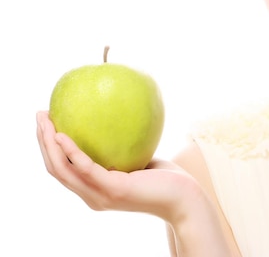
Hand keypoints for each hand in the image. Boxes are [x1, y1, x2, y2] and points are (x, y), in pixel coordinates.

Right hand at [36, 110, 200, 221]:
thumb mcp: (138, 160)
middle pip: (56, 168)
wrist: (185, 198)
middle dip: (42, 141)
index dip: (49, 147)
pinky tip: (63, 134)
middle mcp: (92, 195)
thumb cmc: (166, 179)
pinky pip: (85, 168)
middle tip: (39, 115)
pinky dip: (71, 151)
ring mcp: (100, 195)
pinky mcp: (113, 190)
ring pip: (63, 170)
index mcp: (94, 189)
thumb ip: (123, 148)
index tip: (46, 122)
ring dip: (49, 143)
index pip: (62, 170)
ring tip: (45, 120)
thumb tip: (116, 119)